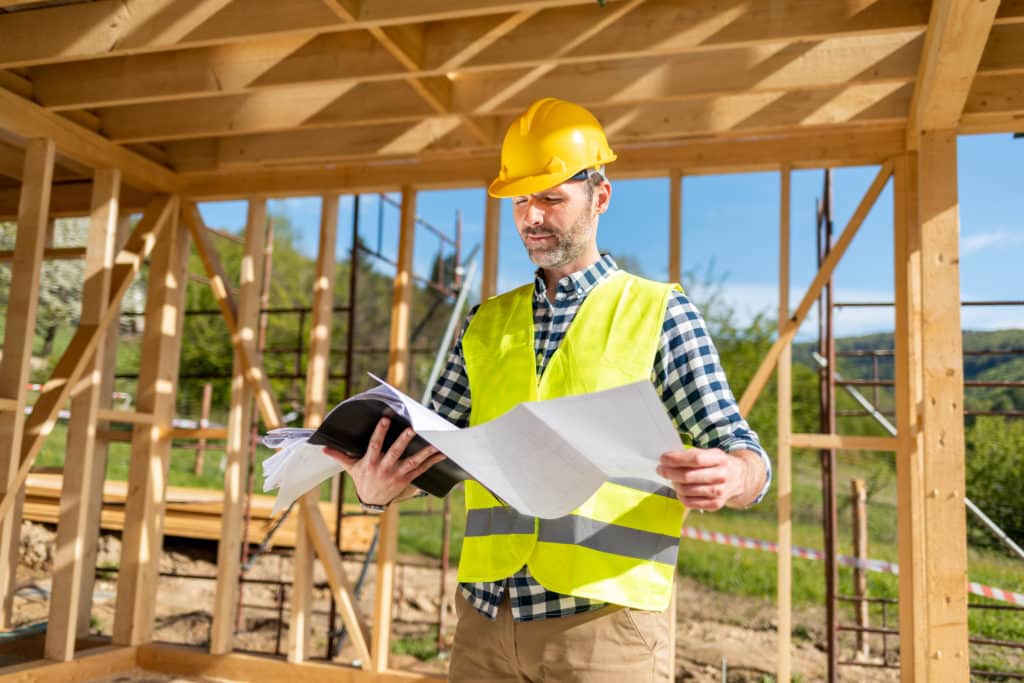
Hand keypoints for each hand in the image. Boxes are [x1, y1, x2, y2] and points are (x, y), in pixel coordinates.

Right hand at [323, 417, 444, 506]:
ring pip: (412, 461)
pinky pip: (422, 469)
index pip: (375, 445)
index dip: (380, 432)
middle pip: (395, 453)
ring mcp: (397, 474)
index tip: (386, 419)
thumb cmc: (362, 479)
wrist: (372, 501)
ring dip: (425, 452)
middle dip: (404, 441)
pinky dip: (432, 461)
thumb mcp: (350, 467)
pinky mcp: (407, 479)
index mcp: (371, 463)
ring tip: (436, 443)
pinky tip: (442, 453)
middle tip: (412, 429)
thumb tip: (322, 447)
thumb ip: (339, 455)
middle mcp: (385, 468)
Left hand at [656, 448, 746, 510]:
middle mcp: (721, 475)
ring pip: (686, 490)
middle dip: (669, 472)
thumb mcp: (710, 453)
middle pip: (688, 476)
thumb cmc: (718, 464)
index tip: (663, 458)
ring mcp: (719, 492)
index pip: (695, 459)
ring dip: (674, 484)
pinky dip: (680, 496)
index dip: (675, 459)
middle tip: (661, 469)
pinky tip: (680, 490)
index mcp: (719, 459)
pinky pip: (690, 502)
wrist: (740, 478)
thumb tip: (668, 459)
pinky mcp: (715, 504)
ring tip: (672, 479)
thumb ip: (691, 454)